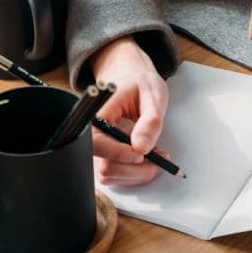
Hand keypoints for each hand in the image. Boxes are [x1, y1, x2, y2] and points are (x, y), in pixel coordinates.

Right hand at [88, 36, 169, 185]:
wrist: (130, 77)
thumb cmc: (139, 83)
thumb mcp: (153, 95)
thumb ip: (150, 120)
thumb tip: (142, 147)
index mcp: (96, 114)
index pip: (97, 144)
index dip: (120, 153)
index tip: (144, 152)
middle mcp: (91, 133)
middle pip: (105, 167)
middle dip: (136, 168)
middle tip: (161, 156)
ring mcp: (97, 147)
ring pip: (111, 175)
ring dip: (137, 172)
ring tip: (156, 155)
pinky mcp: (104, 155)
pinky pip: (115, 174)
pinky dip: (134, 172)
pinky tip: (147, 157)